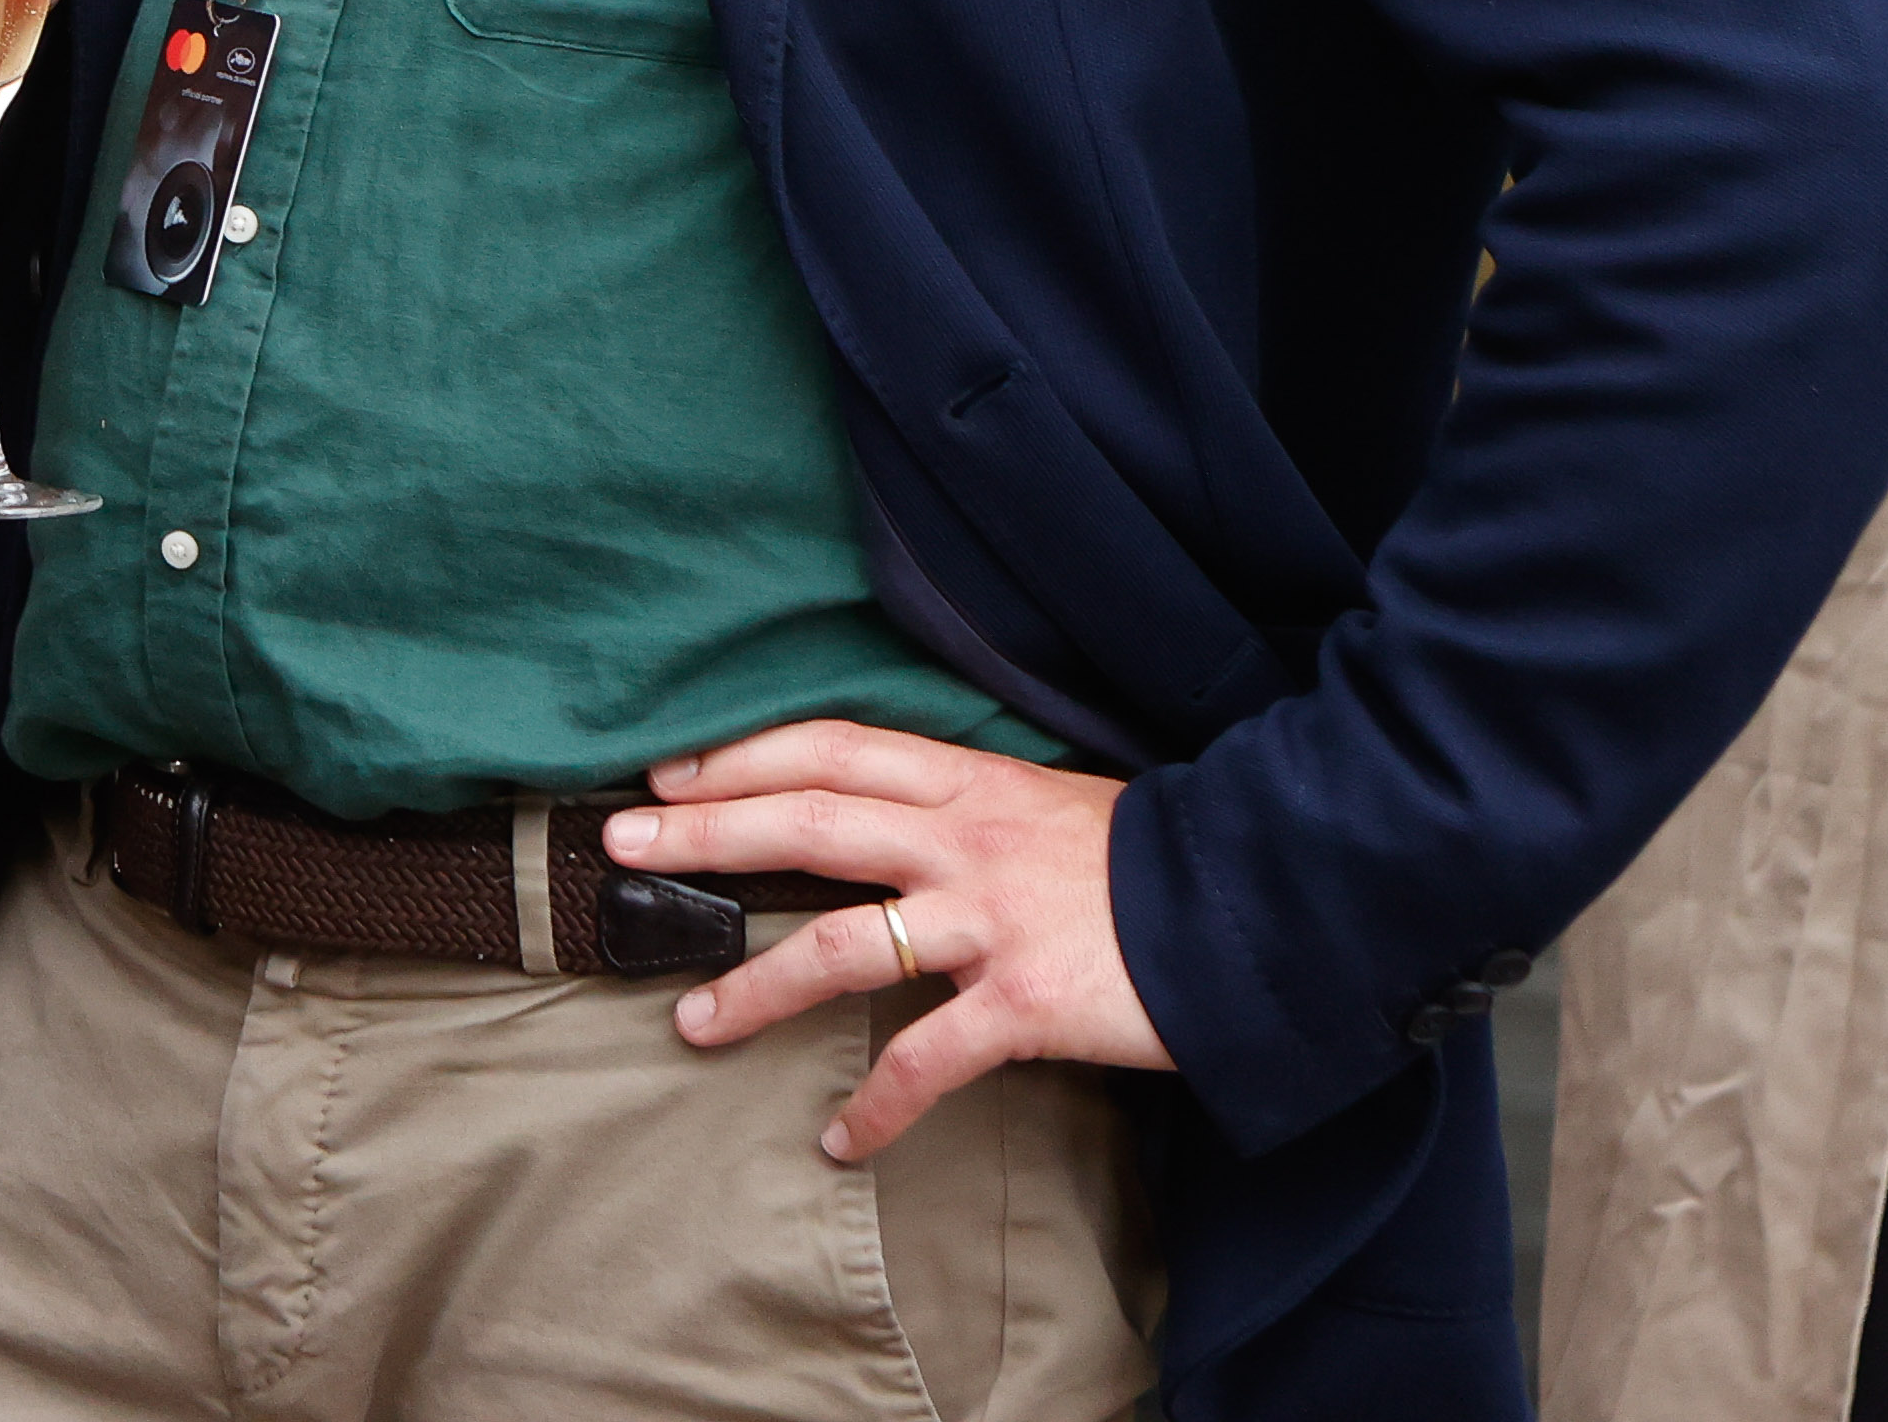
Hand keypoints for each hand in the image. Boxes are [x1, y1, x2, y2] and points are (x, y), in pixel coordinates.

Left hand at [599, 722, 1173, 1159]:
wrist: (1266, 905)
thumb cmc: (1156, 860)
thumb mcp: (1051, 803)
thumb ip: (969, 807)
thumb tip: (893, 815)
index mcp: (968, 782)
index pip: (829, 750)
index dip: (742, 758)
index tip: (669, 774)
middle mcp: (963, 839)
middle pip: (804, 822)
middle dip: (703, 834)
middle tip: (621, 850)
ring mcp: (990, 919)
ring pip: (838, 942)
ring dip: (754, 985)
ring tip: (691, 1020)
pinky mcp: (1023, 1002)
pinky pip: (927, 1058)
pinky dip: (878, 1106)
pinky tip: (840, 1137)